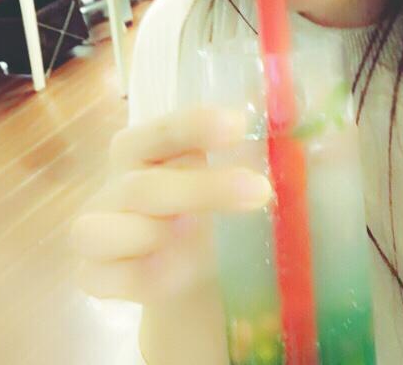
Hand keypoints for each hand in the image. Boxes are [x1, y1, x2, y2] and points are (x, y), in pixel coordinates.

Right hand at [71, 107, 270, 304]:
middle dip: (202, 190)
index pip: (162, 131)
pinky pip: (112, 278)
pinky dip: (146, 277)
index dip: (194, 125)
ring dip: (158, 238)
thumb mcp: (230, 180)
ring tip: (201, 245)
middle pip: (144, 186)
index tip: (238, 123)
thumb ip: (256, 156)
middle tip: (259, 189)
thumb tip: (310, 133)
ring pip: (103, 230)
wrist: (188, 273)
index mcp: (144, 150)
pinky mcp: (92, 274)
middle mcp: (116, 184)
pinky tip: (177, 275)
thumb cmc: (209, 211)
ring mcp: (96, 229)